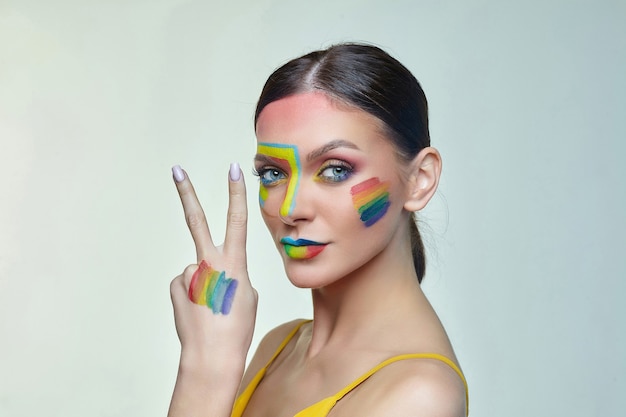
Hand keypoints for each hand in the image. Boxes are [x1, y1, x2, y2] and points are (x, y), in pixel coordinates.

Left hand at [170, 163, 257, 363]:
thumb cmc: (237, 328)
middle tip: (176, 170)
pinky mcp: (175, 286)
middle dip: (187, 193)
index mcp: (235, 263)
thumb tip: (215, 270)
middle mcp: (209, 262)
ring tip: (211, 307)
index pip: (237, 220)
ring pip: (198, 268)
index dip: (236, 193)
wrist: (212, 355)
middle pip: (197, 220)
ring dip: (204, 283)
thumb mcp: (248, 296)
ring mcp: (189, 274)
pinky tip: (199, 310)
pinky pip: (186, 283)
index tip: (233, 169)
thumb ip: (234, 274)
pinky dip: (193, 293)